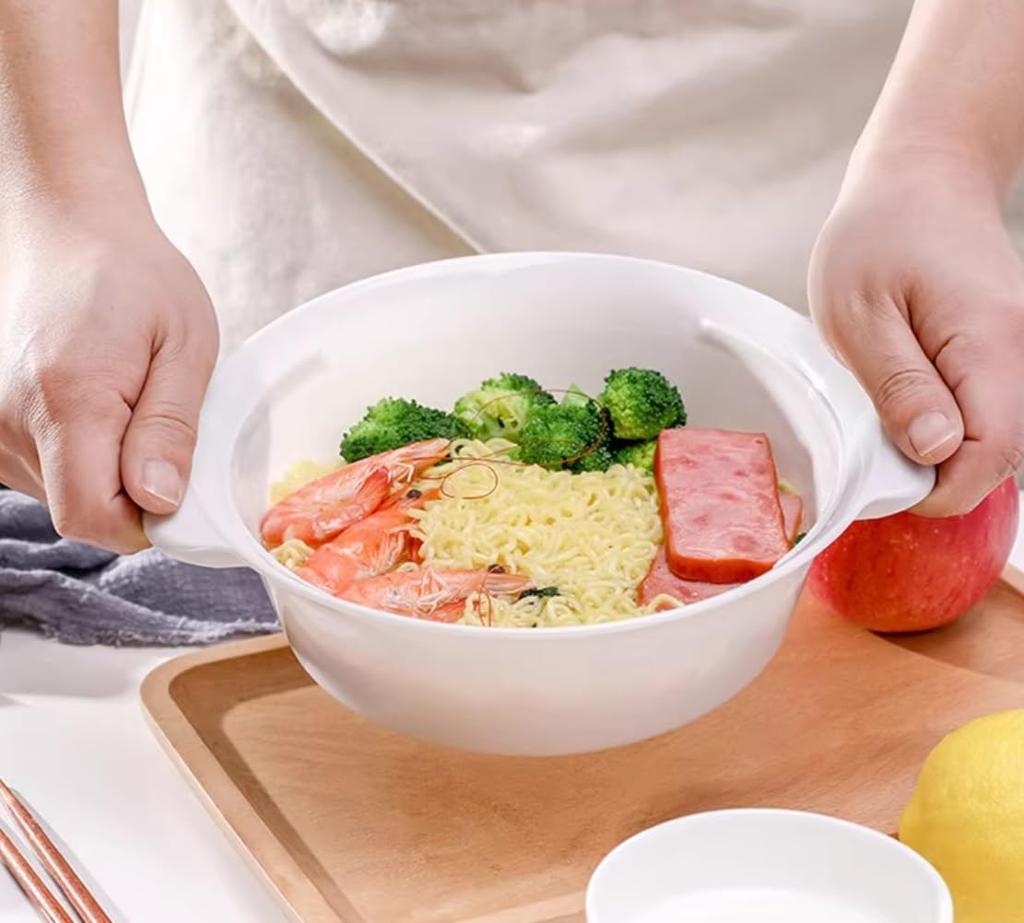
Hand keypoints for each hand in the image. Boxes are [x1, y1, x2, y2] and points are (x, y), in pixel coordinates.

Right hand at [0, 200, 218, 551]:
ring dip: (102, 468)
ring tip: (121, 398)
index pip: (92, 517)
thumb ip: (170, 429)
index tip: (177, 486)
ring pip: (59, 494)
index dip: (144, 520)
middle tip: (155, 421)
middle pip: (77, 510)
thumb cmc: (133, 276)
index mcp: (66, 400)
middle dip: (130, 491)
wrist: (63, 226)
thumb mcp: (184, 345)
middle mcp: (9, 420)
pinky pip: (39, 471)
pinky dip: (75, 454)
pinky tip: (91, 401)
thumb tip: (160, 502)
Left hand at [809, 150, 1023, 514]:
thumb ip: (898, 386)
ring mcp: (1016, 355)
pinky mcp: (1003, 354)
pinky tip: (906, 396)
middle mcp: (1019, 354)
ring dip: (937, 447)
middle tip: (872, 445)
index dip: (935, 489)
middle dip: (935, 473)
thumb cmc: (880, 235)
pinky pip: (983, 412)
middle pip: (998, 456)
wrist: (924, 176)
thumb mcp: (860, 314)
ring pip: (991, 438)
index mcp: (988, 345)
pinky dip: (944, 421)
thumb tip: (933, 453)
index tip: (880, 481)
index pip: (989, 457)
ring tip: (884, 410)